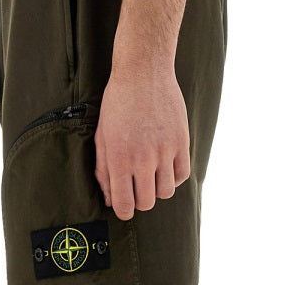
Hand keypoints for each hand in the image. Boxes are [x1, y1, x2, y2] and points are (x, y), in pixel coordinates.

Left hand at [94, 59, 190, 220]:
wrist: (143, 73)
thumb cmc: (117, 105)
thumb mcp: (102, 137)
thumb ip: (104, 171)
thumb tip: (110, 200)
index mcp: (120, 159)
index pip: (124, 204)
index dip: (123, 211)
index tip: (124, 208)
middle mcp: (144, 159)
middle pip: (147, 203)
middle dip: (139, 201)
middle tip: (136, 189)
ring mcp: (165, 151)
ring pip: (166, 193)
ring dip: (157, 189)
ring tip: (151, 176)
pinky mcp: (182, 142)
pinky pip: (182, 176)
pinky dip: (173, 178)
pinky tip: (165, 168)